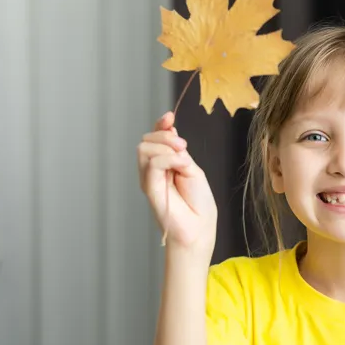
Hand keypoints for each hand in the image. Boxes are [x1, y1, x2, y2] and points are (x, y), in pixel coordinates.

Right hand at [137, 111, 216, 250]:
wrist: (199, 227)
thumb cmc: (198, 203)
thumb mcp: (192, 169)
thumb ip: (178, 152)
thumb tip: (170, 129)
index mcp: (164, 164)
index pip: (154, 138)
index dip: (160, 125)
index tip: (170, 117)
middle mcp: (152, 170)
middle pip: (146, 140)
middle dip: (165, 136)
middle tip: (184, 147)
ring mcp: (149, 179)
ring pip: (144, 148)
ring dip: (166, 147)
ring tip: (183, 160)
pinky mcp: (149, 188)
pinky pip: (152, 163)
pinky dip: (168, 159)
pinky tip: (181, 166)